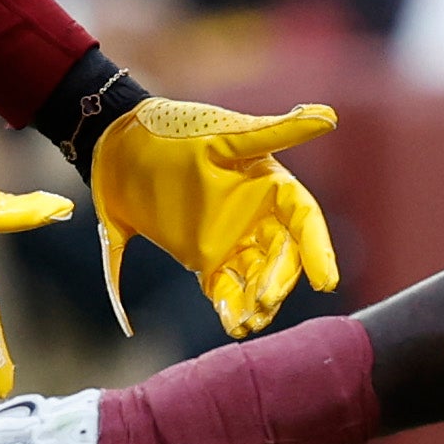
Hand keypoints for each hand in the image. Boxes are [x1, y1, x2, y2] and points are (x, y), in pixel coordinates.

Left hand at [89, 95, 341, 338]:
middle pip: (282, 255)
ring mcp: (229, 239)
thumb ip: (275, 133)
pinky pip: (224, 288)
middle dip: (279, 280)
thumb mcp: (226, 135)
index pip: (304, 220)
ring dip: (258, 300)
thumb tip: (327, 117)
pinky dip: (231, 308)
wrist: (115, 148)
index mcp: (269, 184)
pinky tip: (234, 325)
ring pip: (256, 277)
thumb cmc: (175, 130)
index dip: (318, 249)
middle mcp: (255, 215)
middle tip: (266, 299)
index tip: (324, 281)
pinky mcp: (202, 258)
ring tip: (252, 319)